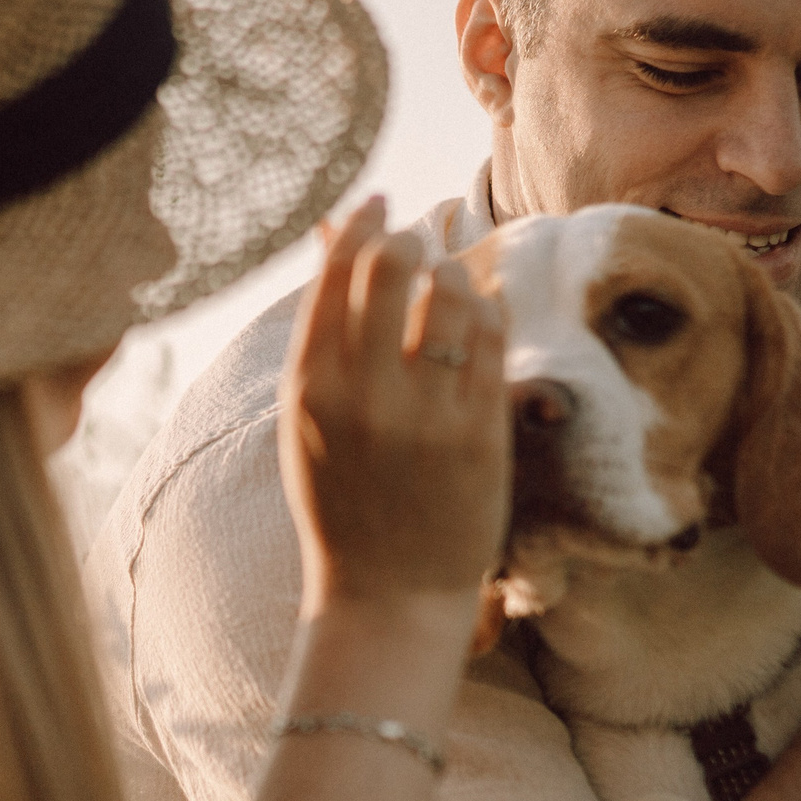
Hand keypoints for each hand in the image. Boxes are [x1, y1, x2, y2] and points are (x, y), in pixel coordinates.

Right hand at [280, 197, 509, 611]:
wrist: (388, 594)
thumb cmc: (342, 499)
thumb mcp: (306, 418)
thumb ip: (320, 332)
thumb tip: (331, 235)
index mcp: (310, 388)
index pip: (335, 272)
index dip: (360, 224)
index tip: (377, 206)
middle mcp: (365, 395)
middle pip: (391, 266)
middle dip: (408, 238)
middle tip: (416, 242)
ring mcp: (427, 414)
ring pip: (451, 293)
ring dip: (454, 271)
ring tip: (450, 281)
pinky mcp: (481, 433)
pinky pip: (494, 339)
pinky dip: (488, 310)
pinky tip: (482, 312)